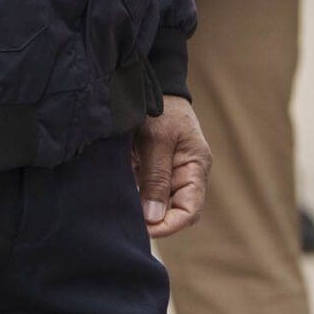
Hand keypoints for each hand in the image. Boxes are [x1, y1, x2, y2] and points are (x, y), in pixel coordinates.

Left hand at [133, 95, 210, 237]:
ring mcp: (168, 173)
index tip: (144, 229)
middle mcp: (185, 175)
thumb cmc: (160, 108)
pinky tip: (118, 200)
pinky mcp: (151, 170)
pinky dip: (134, 200)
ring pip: (158, 205)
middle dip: (154, 222)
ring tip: (121, 214)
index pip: (189, 211)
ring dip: (141, 212)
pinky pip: (145, 193)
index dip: (169, 225)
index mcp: (195, 167)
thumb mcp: (157, 139)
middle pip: (174, 212)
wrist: (149, 84)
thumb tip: (154, 217)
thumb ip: (156, 178)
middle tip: (128, 225)